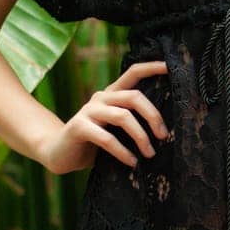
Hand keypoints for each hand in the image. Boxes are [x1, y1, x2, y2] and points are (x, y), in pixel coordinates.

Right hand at [37, 59, 169, 174]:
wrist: (59, 154)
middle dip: (153, 116)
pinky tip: (131, 163)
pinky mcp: (79, 127)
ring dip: (141, 137)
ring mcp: (88, 111)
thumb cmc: (94, 143)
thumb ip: (132, 122)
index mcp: (111, 94)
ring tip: (149, 154)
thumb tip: (164, 131)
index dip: (151, 67)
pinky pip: (107, 138)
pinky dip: (123, 152)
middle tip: (163, 136)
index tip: (170, 67)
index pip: (132, 73)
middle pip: (134, 97)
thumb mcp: (115, 130)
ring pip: (123, 116)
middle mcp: (100, 98)